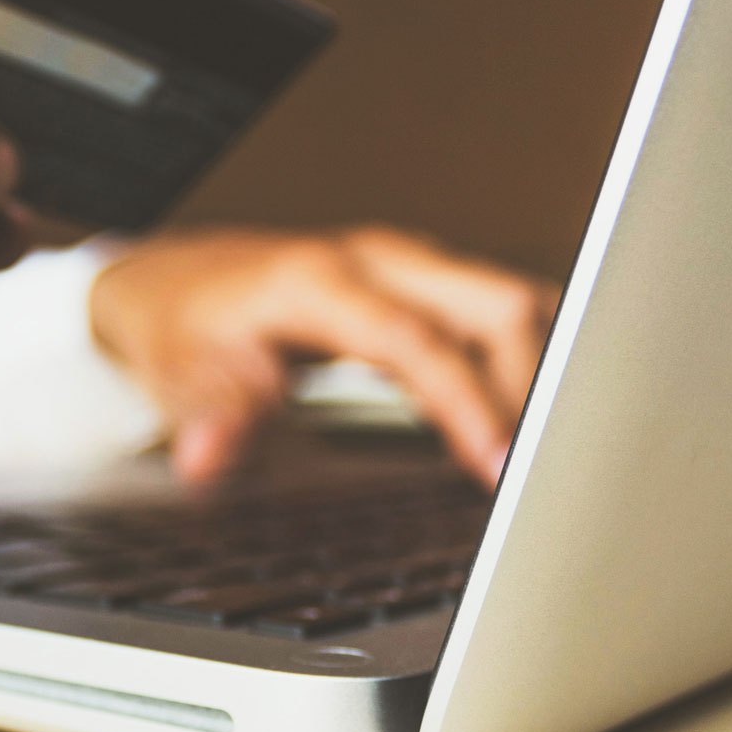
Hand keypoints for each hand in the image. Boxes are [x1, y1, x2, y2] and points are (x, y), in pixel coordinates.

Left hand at [89, 226, 558, 486]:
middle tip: (547, 471)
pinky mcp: (422, 283)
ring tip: (558, 453)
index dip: (467, 403)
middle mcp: (376, 259)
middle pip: (495, 304)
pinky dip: (529, 361)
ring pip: (511, 302)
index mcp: (320, 279)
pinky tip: (536, 418)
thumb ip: (211, 415)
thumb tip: (207, 458)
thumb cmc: (182, 325)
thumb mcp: (180, 374)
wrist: (173, 280)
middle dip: (536, 385)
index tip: (499, 466)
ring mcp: (406, 265)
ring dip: (543, 372)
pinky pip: (499, 314)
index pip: (418, 340)